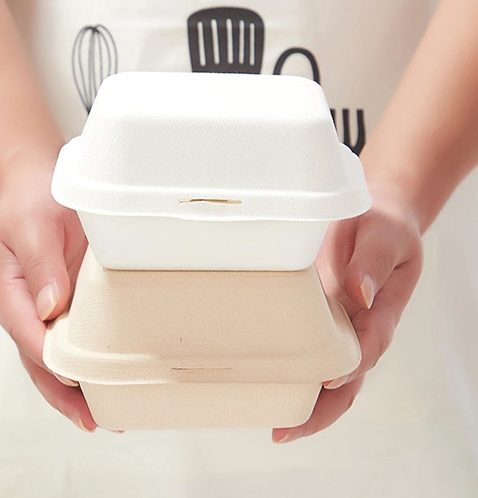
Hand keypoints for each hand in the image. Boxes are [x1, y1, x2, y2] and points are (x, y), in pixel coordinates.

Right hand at [0, 157, 94, 431]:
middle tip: (94, 419)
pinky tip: (112, 377)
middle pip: (41, 359)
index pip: (27, 331)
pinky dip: (93, 360)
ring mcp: (53, 307)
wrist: (40, 188)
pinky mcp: (74, 301)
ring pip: (60, 357)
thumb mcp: (31, 226)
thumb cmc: (30, 203)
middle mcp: (31, 307)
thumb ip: (40, 264)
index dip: (48, 357)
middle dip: (65, 392)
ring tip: (108, 415)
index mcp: (12, 292)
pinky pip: (80, 337)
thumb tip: (50, 307)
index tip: (73, 378)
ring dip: (80, 387)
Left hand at [272, 185, 422, 442]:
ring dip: (301, 401)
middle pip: (345, 382)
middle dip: (318, 411)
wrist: (376, 220)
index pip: (367, 349)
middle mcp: (358, 329)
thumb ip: (372, 263)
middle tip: (284, 431)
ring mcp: (337, 327)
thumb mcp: (385, 238)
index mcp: (381, 314)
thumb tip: (360, 294)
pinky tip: (265, 381)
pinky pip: (305, 349)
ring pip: (323, 375)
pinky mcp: (316, 316)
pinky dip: (290, 370)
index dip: (349, 368)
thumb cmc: (384, 229)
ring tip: (269, 421)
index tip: (327, 380)